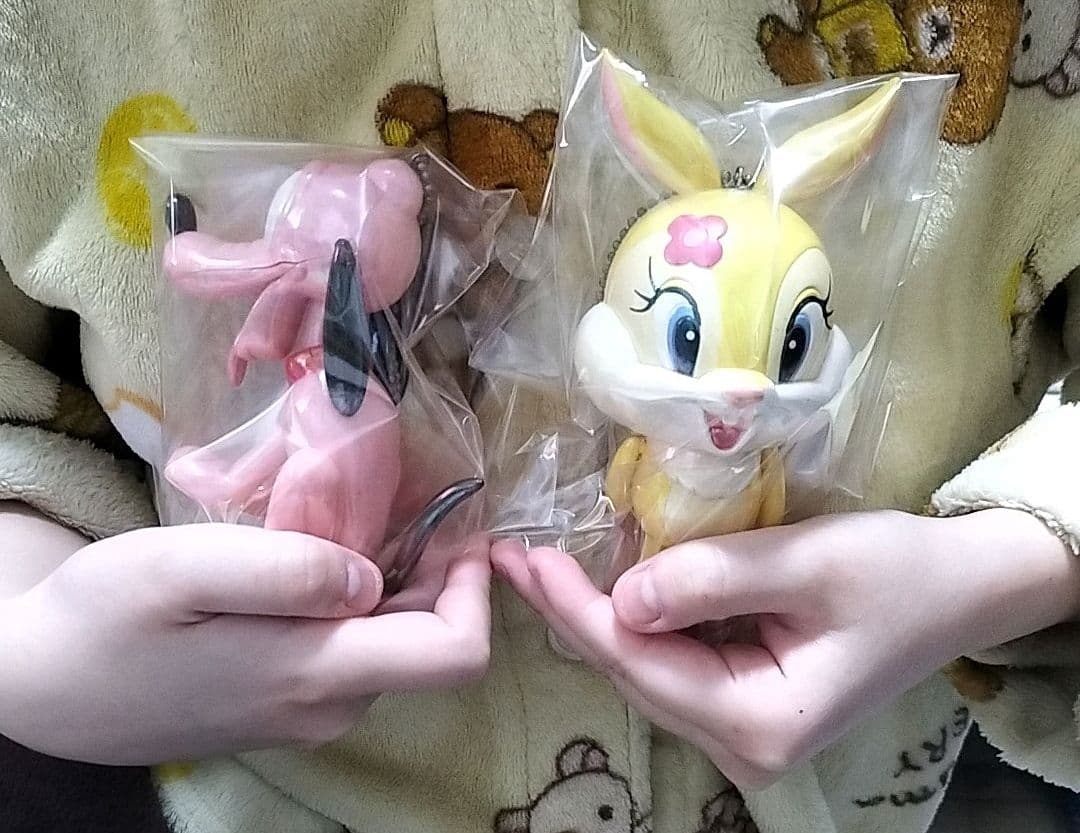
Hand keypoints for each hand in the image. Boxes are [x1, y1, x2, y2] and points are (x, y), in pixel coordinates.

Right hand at [1, 523, 489, 764]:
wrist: (43, 687)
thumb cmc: (105, 620)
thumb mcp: (180, 571)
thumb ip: (284, 570)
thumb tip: (373, 576)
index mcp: (316, 674)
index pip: (454, 655)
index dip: (476, 589)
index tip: (458, 525)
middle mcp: (328, 704)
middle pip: (429, 640)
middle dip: (437, 568)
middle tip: (405, 494)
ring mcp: (307, 709)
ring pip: (391, 640)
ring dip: (397, 577)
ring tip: (359, 511)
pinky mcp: (285, 700)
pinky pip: (351, 647)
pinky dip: (359, 597)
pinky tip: (318, 551)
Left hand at [493, 509, 1078, 788]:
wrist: (961, 587)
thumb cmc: (895, 572)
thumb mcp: (806, 562)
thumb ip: (709, 578)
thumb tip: (622, 595)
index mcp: (759, 724)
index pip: (640, 663)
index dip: (575, 609)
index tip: (524, 559)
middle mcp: (744, 744)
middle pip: (635, 674)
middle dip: (573, 613)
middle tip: (516, 559)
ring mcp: (745, 729)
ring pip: (648, 669)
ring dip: (599, 616)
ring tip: (545, 567)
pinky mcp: (747, 701)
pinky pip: (675, 661)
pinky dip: (639, 620)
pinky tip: (605, 584)